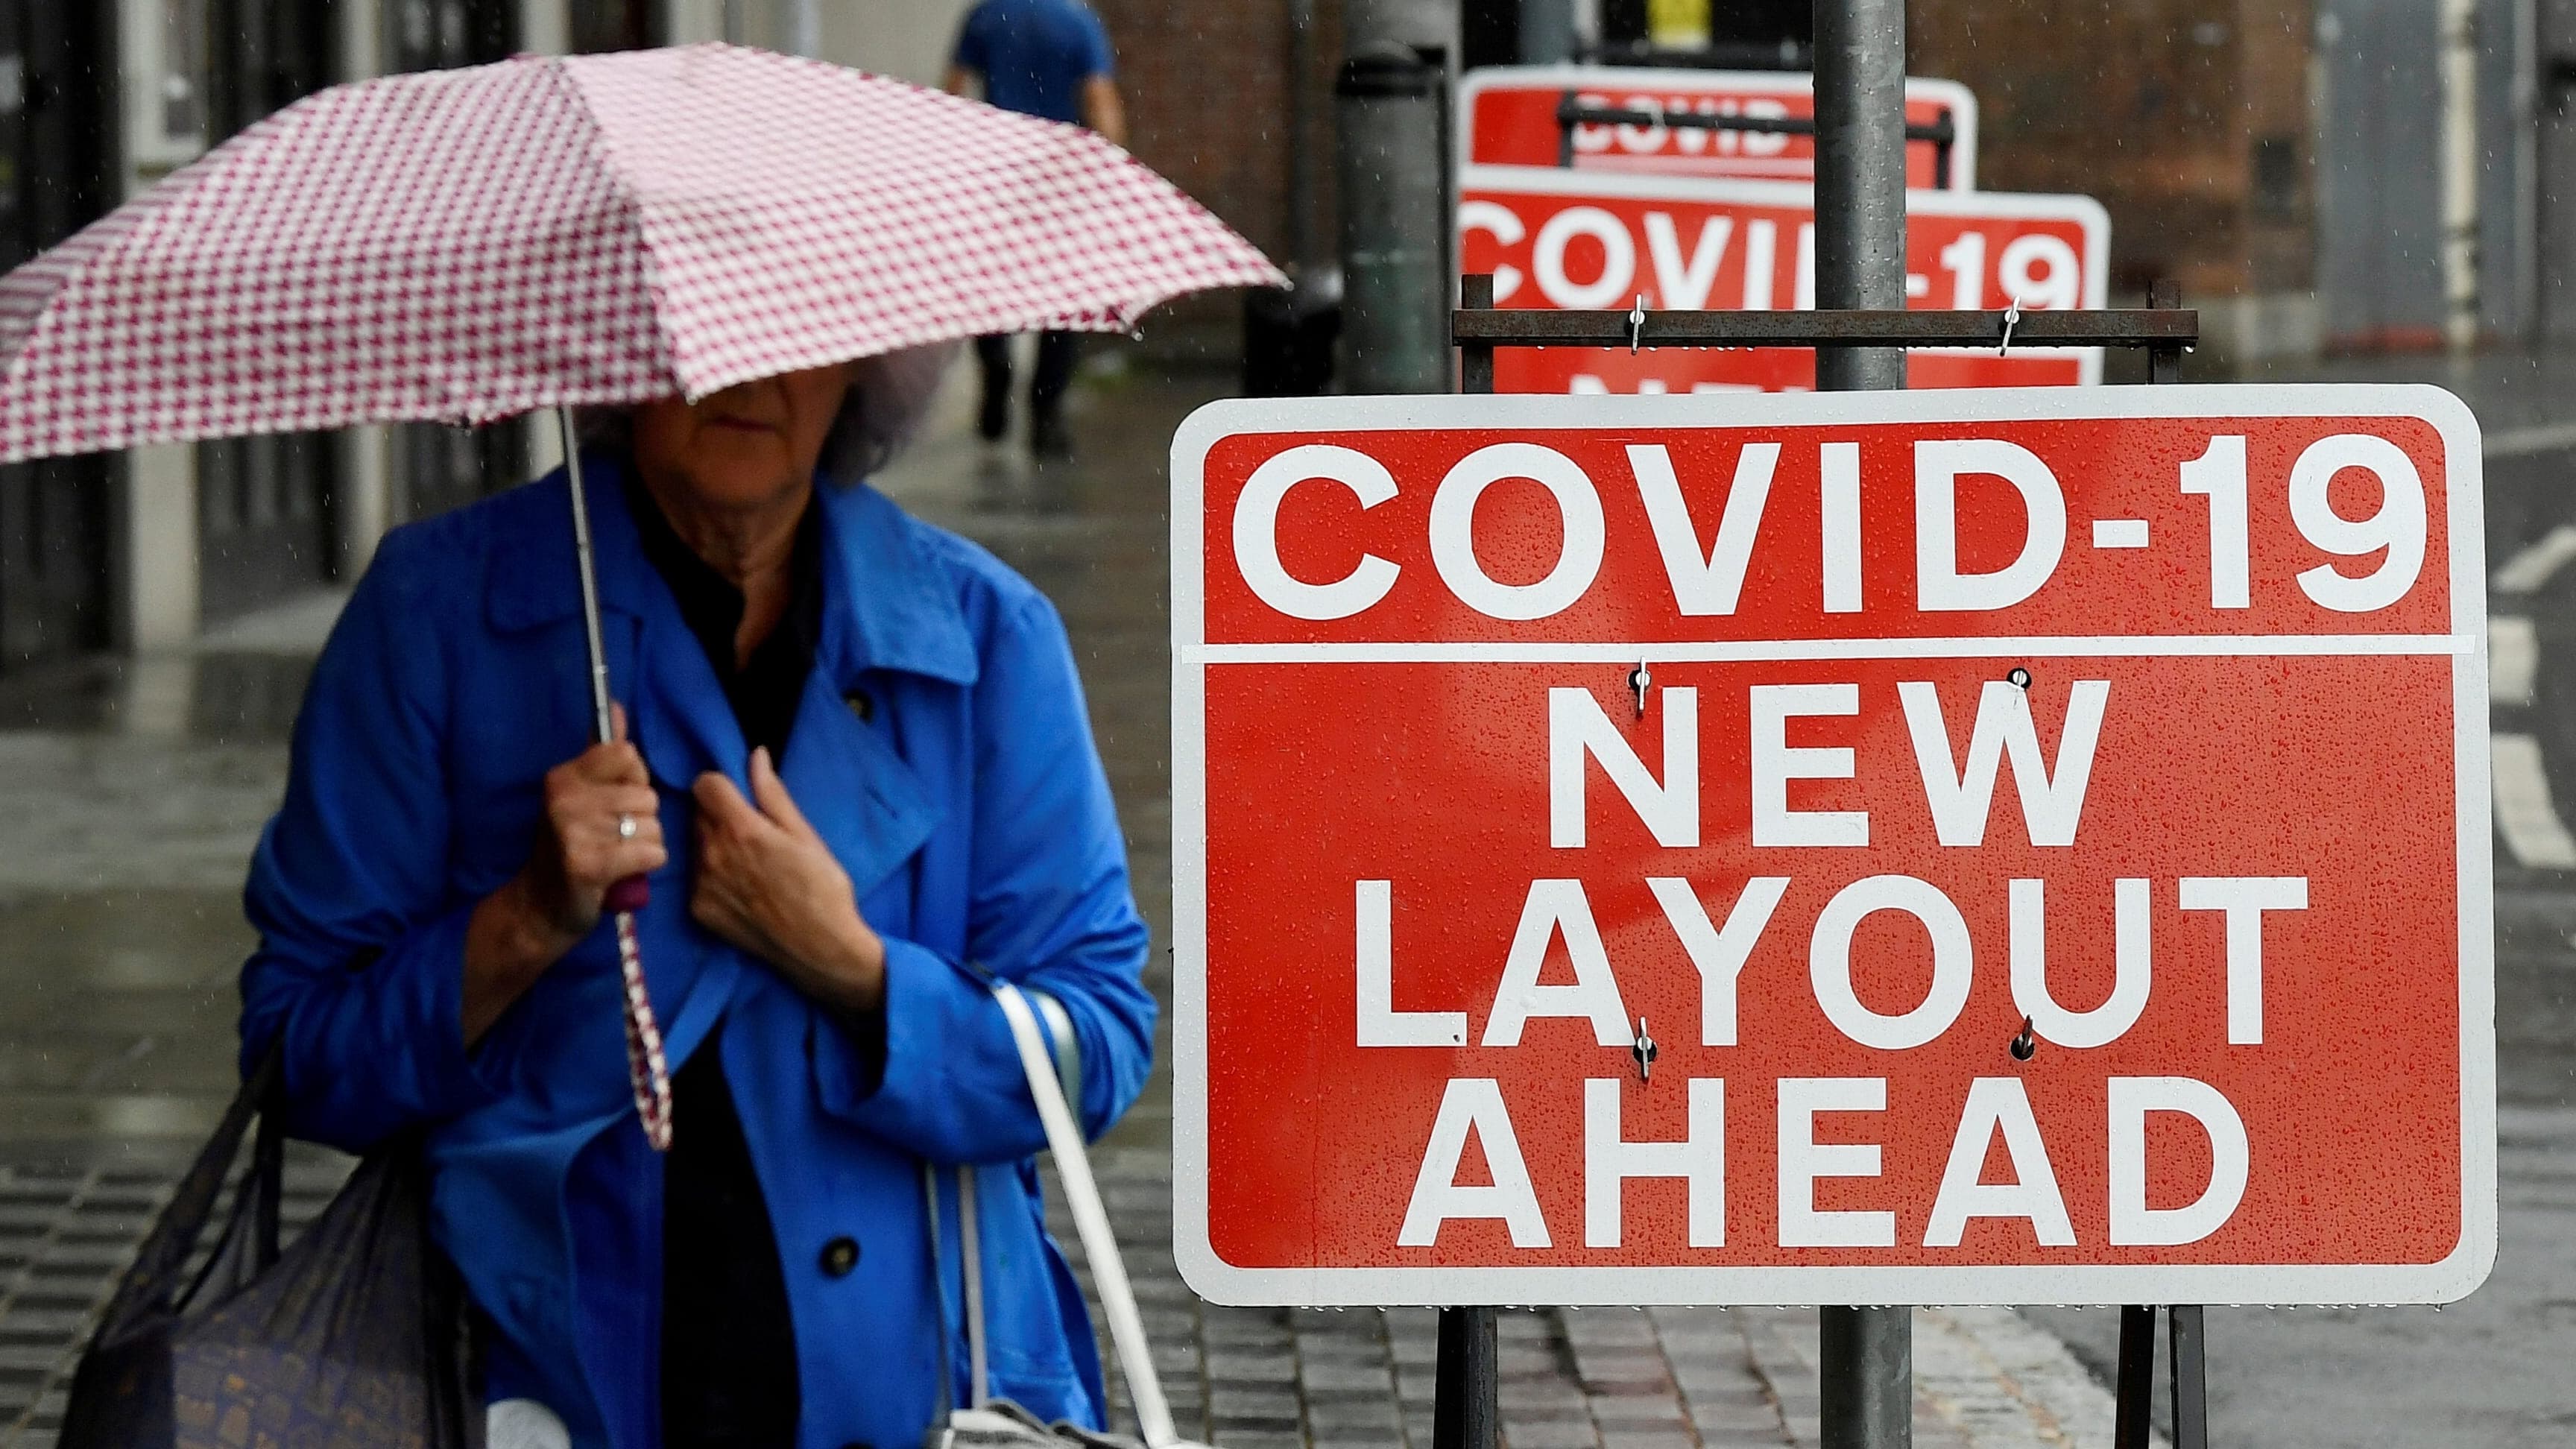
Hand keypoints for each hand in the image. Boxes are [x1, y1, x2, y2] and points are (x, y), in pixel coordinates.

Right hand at [463, 704, 665, 1043]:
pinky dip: (648, 865)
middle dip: (644, 819)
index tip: (616, 803)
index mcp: (563, 776)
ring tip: (617, 855)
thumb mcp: (579, 796)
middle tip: (613, 838)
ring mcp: (573, 831)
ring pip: (654, 825)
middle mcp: (564, 798)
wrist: (539, 908)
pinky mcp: (588, 865)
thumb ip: (602, 753)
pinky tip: (623, 871)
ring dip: (646, 844)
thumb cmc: (568, 848)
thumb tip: (618, 706)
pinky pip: (653, 852)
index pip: (628, 756)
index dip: (635, 781)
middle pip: (647, 794)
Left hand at [691, 747, 886, 1011]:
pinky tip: (741, 890)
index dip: (721, 785)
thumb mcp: (806, 835)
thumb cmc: (823, 888)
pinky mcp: (698, 910)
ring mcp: (701, 884)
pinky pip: (696, 878)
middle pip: (699, 814)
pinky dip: (712, 877)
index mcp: (741, 828)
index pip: (704, 784)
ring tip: (748, 866)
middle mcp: (712, 853)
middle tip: (750, 833)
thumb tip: (756, 755)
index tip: (738, 796)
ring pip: (696, 846)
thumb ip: (773, 795)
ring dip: (714, 846)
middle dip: (719, 815)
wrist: (820, 949)